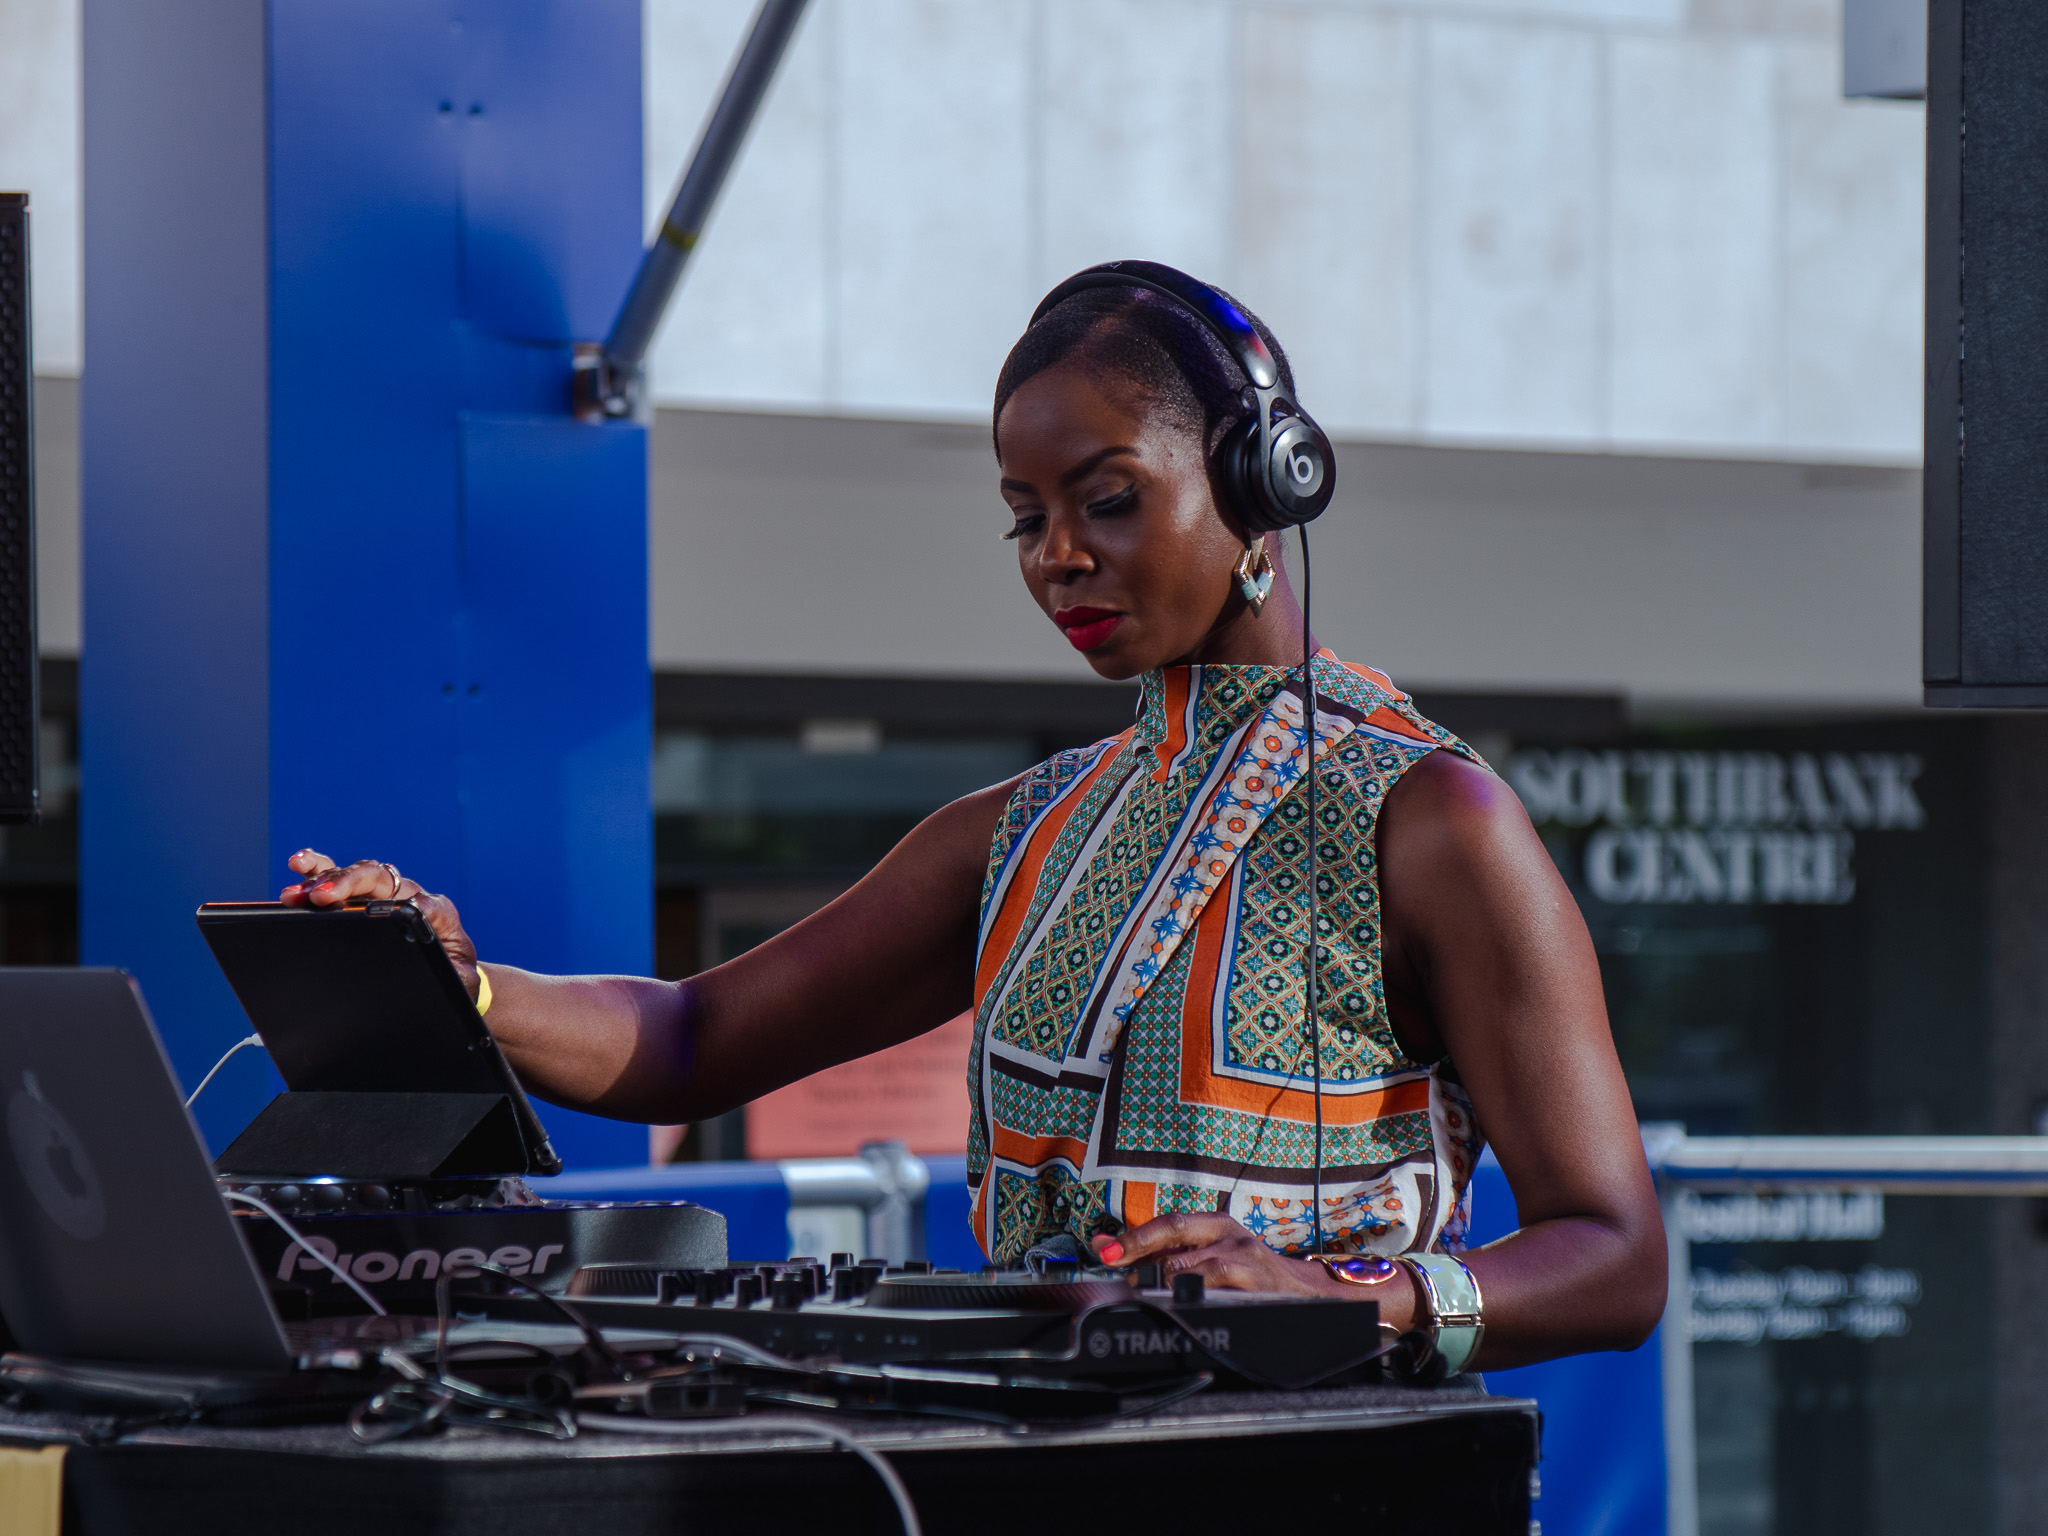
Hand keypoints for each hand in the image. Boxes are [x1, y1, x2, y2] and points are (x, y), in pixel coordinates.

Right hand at [280, 850, 481, 1000]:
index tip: (402, 910)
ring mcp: (384, 892)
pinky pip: (340, 877)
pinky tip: (299, 864)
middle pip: (378, 880)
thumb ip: (453, 974)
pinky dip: (318, 870)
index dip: (413, 905)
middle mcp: (409, 894)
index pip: (426, 903)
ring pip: (354, 876)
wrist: (447, 967)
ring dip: (324, 880)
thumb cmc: (451, 971)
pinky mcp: (363, 896)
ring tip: (297, 892)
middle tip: (320, 897)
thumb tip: (437, 966)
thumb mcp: (459, 978)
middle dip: (348, 884)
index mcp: (438, 912)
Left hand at [1089, 1213, 1420, 1327]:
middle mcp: (1230, 1234)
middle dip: (1139, 1253)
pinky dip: (1194, 1296)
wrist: (1312, 1294)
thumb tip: (1110, 1253)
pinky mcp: (1258, 1282)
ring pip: (1192, 1266)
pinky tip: (1180, 1304)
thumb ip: (1169, 1256)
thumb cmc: (1253, 1278)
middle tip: (1113, 1265)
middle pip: (1175, 1236)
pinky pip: (1217, 1287)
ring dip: (1162, 1281)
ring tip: (1143, 1294)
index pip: (1168, 1223)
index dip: (1135, 1235)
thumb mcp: (1214, 1259)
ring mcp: (1245, 1257)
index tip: (1104, 1248)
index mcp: (1216, 1225)